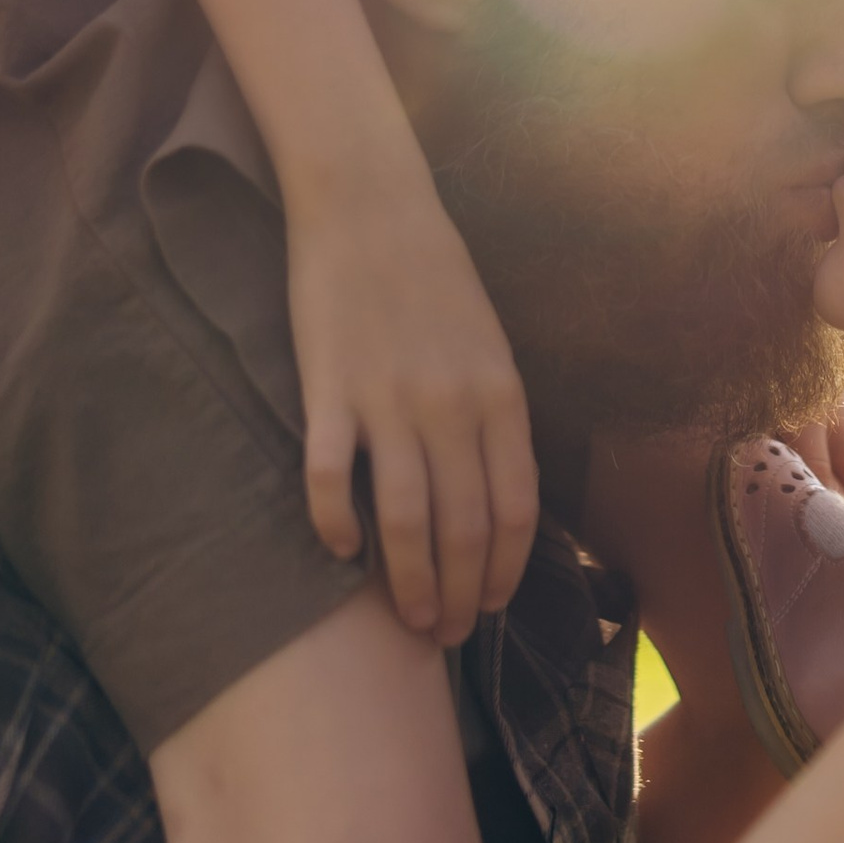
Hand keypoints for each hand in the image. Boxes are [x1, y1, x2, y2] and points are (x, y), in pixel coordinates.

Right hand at [288, 138, 538, 645]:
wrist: (370, 207)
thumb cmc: (433, 277)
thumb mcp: (488, 345)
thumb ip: (493, 419)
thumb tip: (493, 501)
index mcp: (500, 396)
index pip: (514, 511)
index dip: (503, 572)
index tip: (488, 607)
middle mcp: (452, 407)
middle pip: (464, 529)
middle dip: (458, 596)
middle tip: (445, 635)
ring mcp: (389, 402)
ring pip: (406, 522)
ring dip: (408, 584)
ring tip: (406, 620)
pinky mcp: (329, 393)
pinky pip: (332, 482)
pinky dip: (336, 527)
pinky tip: (340, 551)